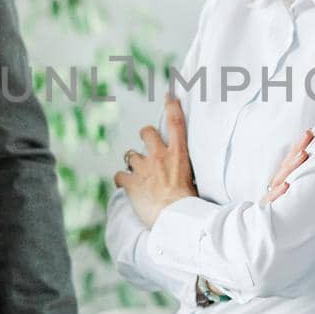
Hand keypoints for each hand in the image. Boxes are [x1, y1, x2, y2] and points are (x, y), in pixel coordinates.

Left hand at [113, 94, 197, 227]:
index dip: (172, 106)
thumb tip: (183, 174)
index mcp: (179, 155)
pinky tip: (125, 186)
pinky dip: (121, 180)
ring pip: (130, 154)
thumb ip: (184, 172)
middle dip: (145, 135)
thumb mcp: (195, 182)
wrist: (176, 219)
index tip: (169, 94)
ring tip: (139, 174)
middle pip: (147, 132)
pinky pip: (119, 175)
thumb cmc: (190, 205)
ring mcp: (144, 169)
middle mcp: (159, 157)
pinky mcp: (131, 183)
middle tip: (148, 146)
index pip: (176, 123)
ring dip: (133, 162)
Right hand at [259, 129, 313, 205]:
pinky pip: (273, 198)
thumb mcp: (289, 192)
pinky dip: (279, 192)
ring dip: (293, 165)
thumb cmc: (281, 208)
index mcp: (282, 178)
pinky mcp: (268, 207)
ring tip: (304, 154)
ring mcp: (272, 193)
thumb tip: (312, 164)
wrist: (260, 227)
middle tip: (308, 135)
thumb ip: (297, 179)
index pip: (291, 158)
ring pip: (282, 177)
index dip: (299, 144)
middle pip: (288, 163)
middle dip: (298, 148)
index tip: (310, 132)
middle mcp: (277, 182)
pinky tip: (286, 185)